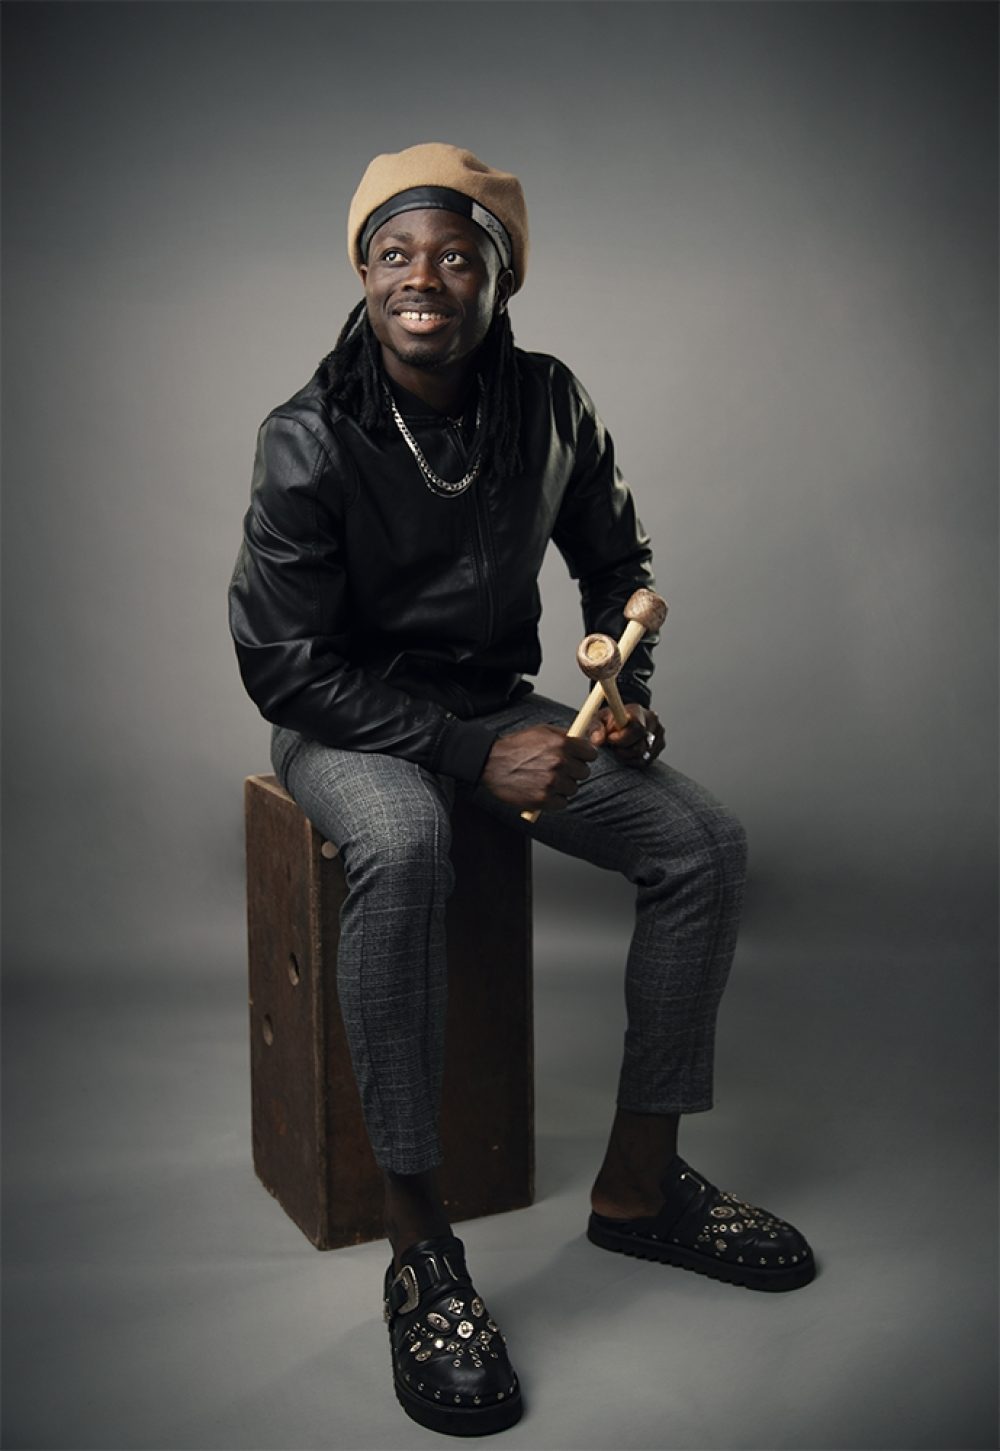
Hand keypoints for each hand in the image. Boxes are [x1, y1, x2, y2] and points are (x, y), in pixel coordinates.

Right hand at [480, 725, 597, 811]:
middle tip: (559, 770)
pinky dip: (554, 800)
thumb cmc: (515, 747)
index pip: (591, 754)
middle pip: (584, 772)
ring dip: (563, 786)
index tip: (579, 759)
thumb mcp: (541, 731)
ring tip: (546, 780)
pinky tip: (543, 791)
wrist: (491, 763)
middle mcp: (559, 762)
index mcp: (561, 743)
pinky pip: (562, 803)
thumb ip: (564, 736)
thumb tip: (583, 742)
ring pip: (573, 788)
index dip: (584, 756)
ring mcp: (552, 782)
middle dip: (573, 772)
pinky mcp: (543, 799)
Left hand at [588, 702, 664, 767]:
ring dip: (627, 755)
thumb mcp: (598, 719)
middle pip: (640, 745)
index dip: (622, 738)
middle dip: (623, 749)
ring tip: (618, 746)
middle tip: (612, 744)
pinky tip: (626, 751)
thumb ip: (596, 728)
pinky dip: (633, 760)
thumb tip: (598, 740)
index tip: (610, 739)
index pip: (637, 727)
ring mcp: (658, 734)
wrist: (622, 720)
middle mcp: (651, 721)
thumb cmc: (610, 720)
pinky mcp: (659, 746)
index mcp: (637, 711)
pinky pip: (645, 761)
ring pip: (643, 755)